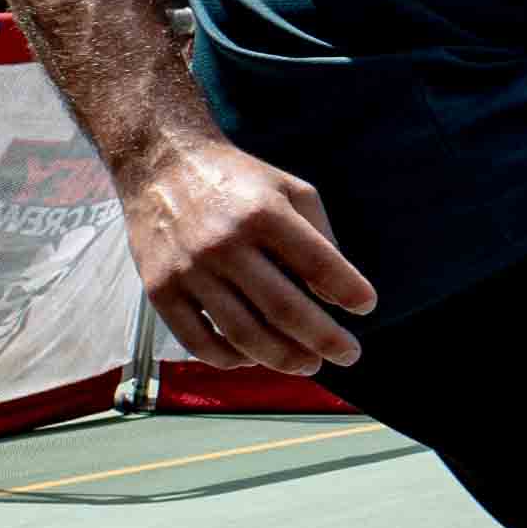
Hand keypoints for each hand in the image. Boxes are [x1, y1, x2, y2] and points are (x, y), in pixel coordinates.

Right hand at [124, 126, 376, 373]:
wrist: (161, 163)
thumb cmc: (236, 179)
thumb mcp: (289, 188)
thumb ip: (319, 235)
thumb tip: (335, 294)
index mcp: (264, 214)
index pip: (318, 263)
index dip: (348, 291)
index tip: (365, 307)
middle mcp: (225, 244)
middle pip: (284, 309)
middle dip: (324, 339)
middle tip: (348, 354)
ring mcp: (189, 270)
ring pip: (243, 334)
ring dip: (283, 359)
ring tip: (308, 363)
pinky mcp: (161, 290)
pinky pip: (198, 342)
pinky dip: (230, 360)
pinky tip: (252, 359)